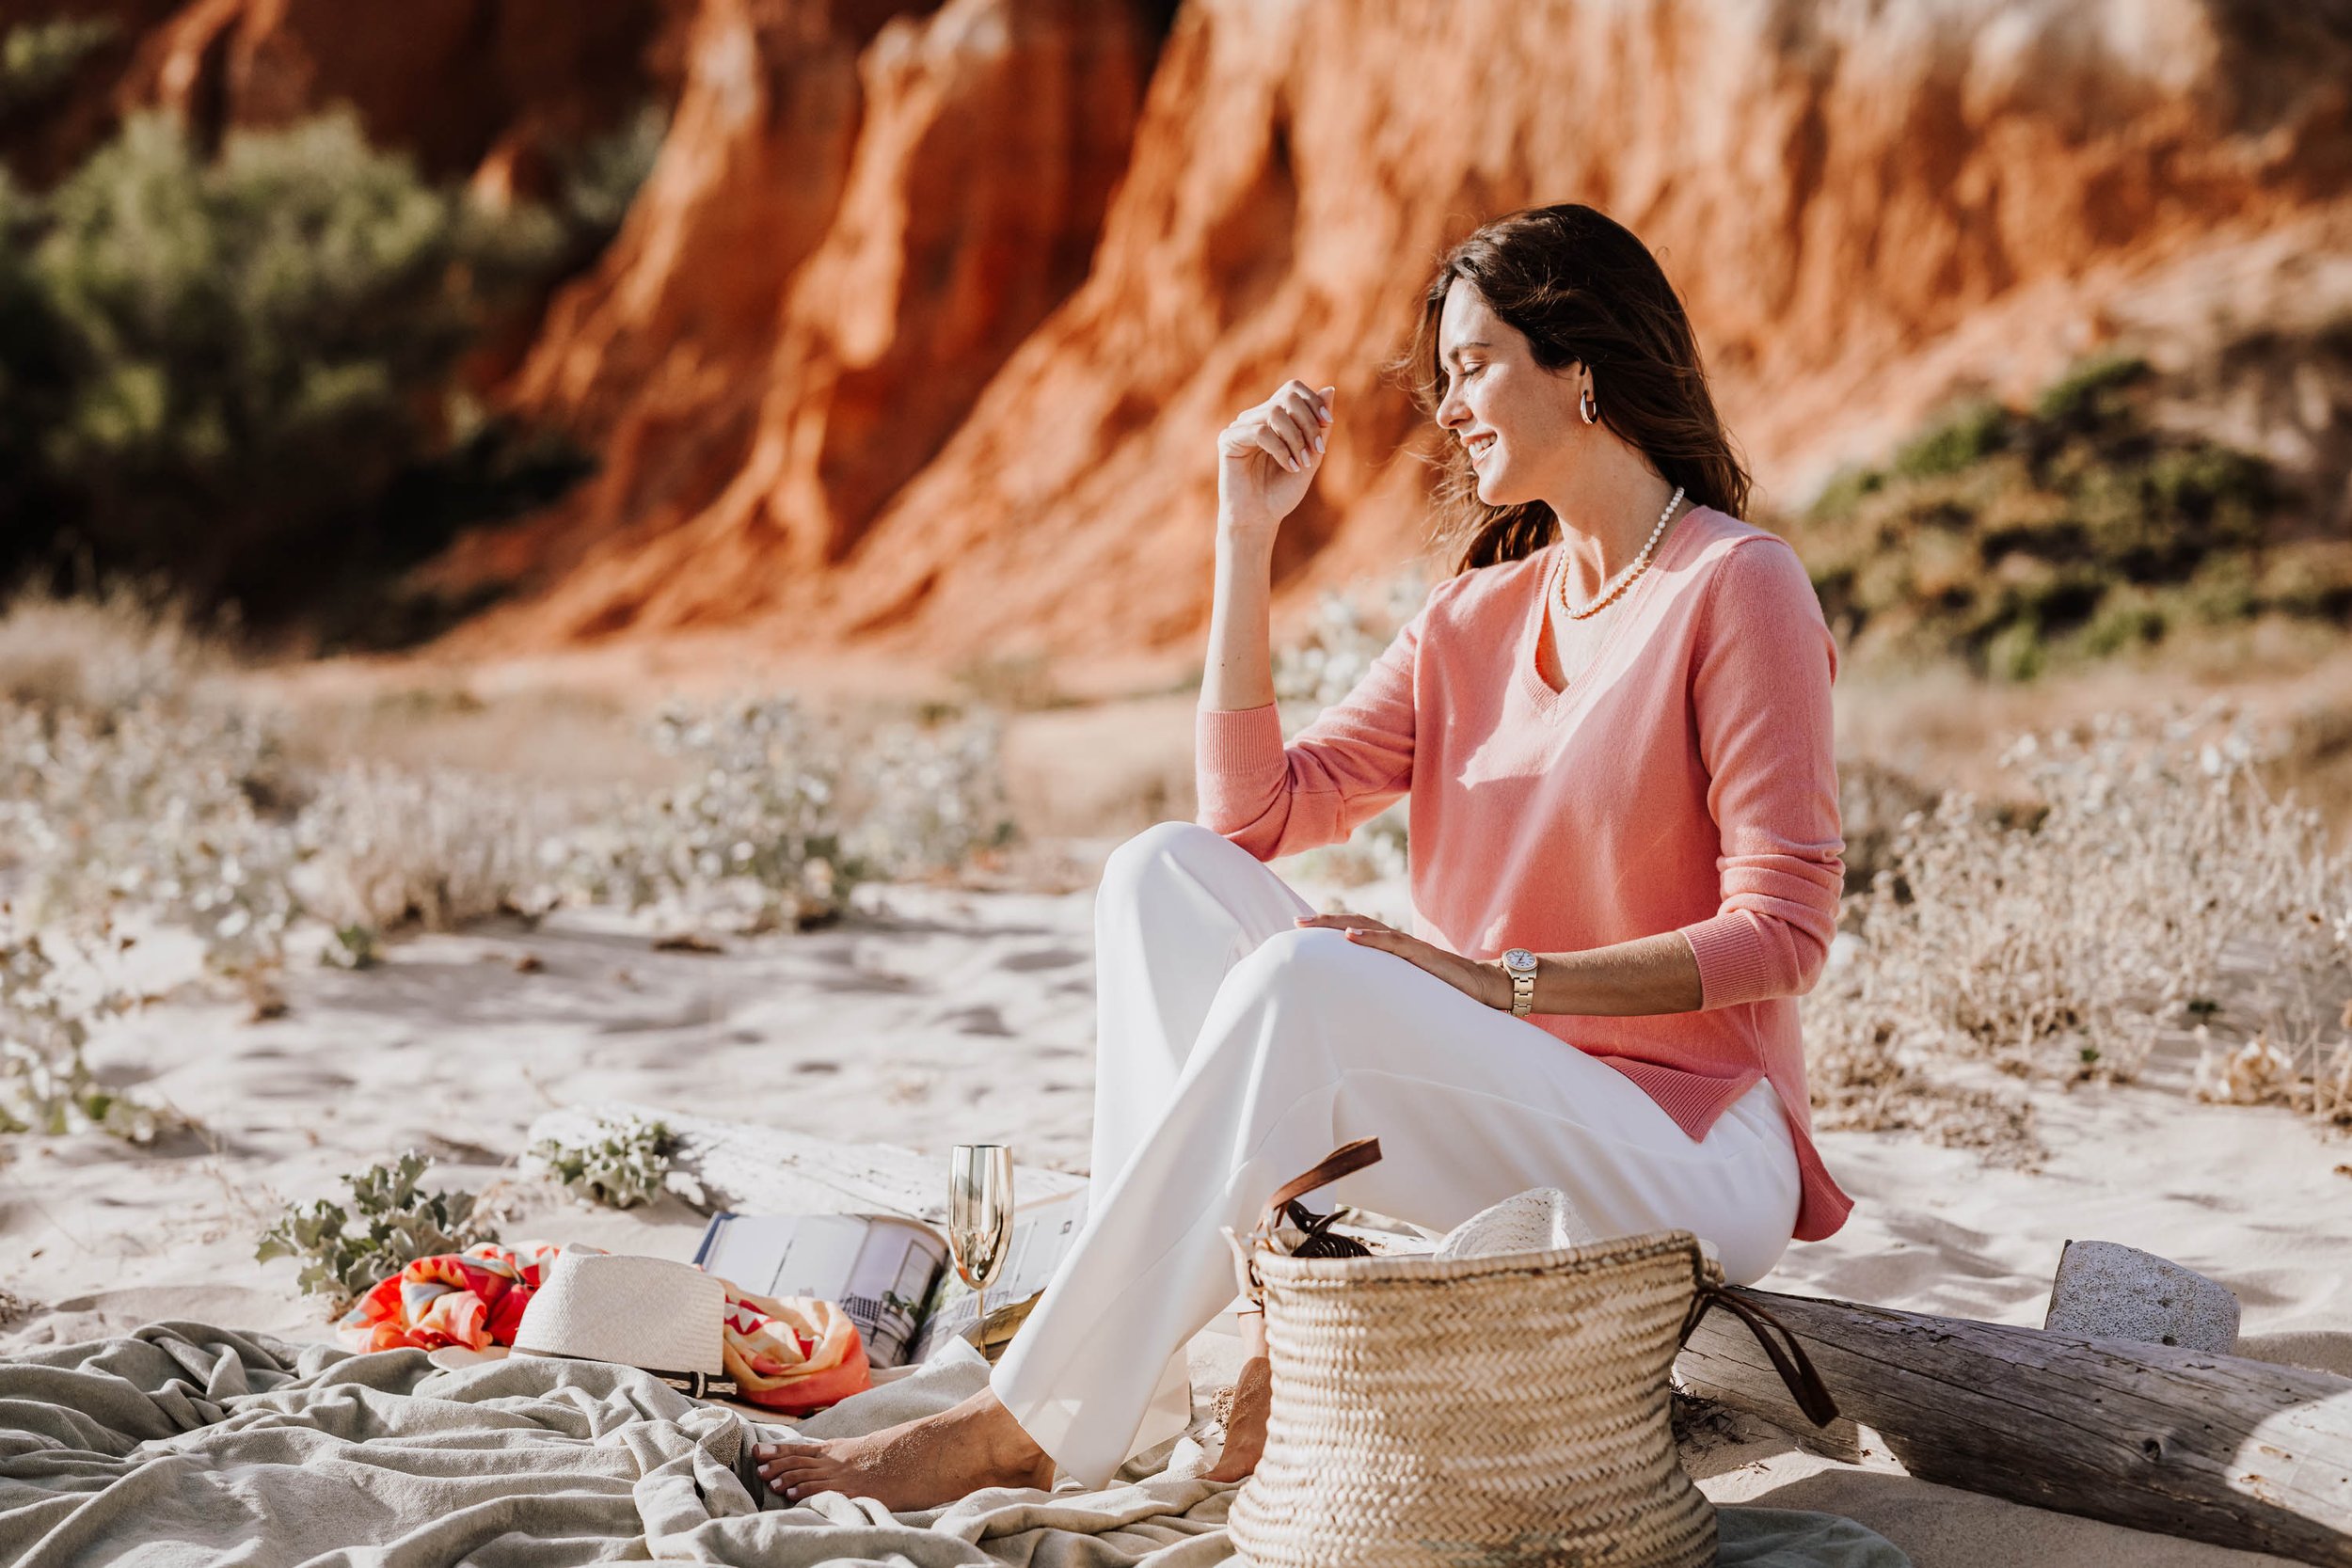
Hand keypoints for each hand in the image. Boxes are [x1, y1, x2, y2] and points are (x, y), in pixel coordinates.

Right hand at [1217, 380, 1334, 534]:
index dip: (1313, 401)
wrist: (1260, 519)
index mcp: (1274, 419)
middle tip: (1317, 450)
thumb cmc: (1282, 491)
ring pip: (1274, 413)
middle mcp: (1256, 418)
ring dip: (1296, 439)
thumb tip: (1330, 389)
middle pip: (1286, 398)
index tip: (1327, 424)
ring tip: (1301, 464)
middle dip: (1307, 422)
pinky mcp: (1228, 440)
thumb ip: (1319, 426)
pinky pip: (1260, 431)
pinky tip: (1289, 467)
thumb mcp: (1311, 456)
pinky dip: (1280, 449)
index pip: (1292, 390)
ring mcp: (1241, 427)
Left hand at [1293, 913, 1508, 1010]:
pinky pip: (1393, 944)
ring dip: (1339, 924)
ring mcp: (1411, 948)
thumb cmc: (1450, 991)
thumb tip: (1364, 1004)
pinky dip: (1371, 939)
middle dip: (1325, 921)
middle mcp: (1399, 944)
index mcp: (1395, 951)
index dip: (1331, 929)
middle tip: (1296, 922)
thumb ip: (1391, 988)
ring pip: (1369, 928)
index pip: (1357, 932)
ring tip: (1313, 923)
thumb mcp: (1412, 990)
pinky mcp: (1424, 957)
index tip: (1303, 930)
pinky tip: (1350, 937)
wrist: (1485, 987)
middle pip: (1356, 924)